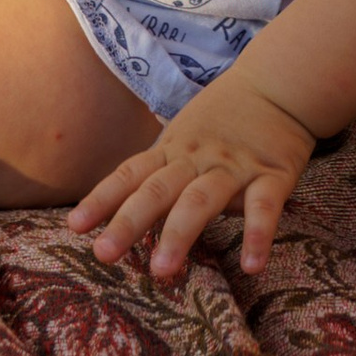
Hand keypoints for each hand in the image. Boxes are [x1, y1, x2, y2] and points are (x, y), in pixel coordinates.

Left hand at [67, 79, 318, 283]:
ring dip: (179, 234)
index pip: (131, 174)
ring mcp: (235, 166)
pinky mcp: (273, 175)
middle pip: (157, 190)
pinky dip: (258, 235)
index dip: (102, 199)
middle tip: (104, 254)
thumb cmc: (225, 117)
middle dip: (128, 222)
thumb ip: (159, 170)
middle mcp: (197, 158)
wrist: (279, 84)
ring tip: (163, 271)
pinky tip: (252, 266)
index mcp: (173, 150)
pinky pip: (264, 207)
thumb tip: (119, 208)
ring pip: (201, 200)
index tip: (75, 227)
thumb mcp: (184, 135)